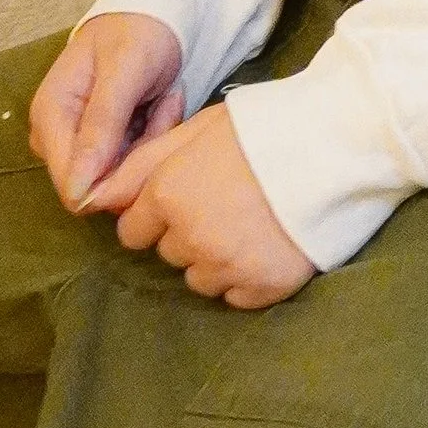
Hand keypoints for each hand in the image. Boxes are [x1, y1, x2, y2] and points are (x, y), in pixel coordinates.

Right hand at [31, 9, 184, 210]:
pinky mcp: (102, 144)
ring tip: (163, 98)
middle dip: (138, 154)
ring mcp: (79, 141)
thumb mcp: (123, 72)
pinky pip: (132, 163)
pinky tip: (161, 104)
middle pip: (98, 184)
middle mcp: (56, 135)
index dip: (116, 176)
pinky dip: (154, 138)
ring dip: (151, 143)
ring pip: (120, 176)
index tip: (148, 124)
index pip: (71, 184)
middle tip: (162, 106)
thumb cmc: (137, 33)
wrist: (155, 15)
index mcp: (50, 115)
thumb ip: (101, 126)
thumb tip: (77, 189)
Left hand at [102, 105, 315, 307]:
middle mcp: (190, 237)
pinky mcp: (263, 287)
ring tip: (250, 227)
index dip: (156, 216)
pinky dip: (247, 280)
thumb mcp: (192, 132)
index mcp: (168, 195)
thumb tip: (93, 200)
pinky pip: (236, 298)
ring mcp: (227, 266)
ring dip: (216, 262)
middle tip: (227, 207)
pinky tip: (268, 247)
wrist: (335, 146)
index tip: (188, 200)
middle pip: (168, 255)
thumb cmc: (261, 130)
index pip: (133, 232)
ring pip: (199, 281)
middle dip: (187, 236)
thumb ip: (138, 167)